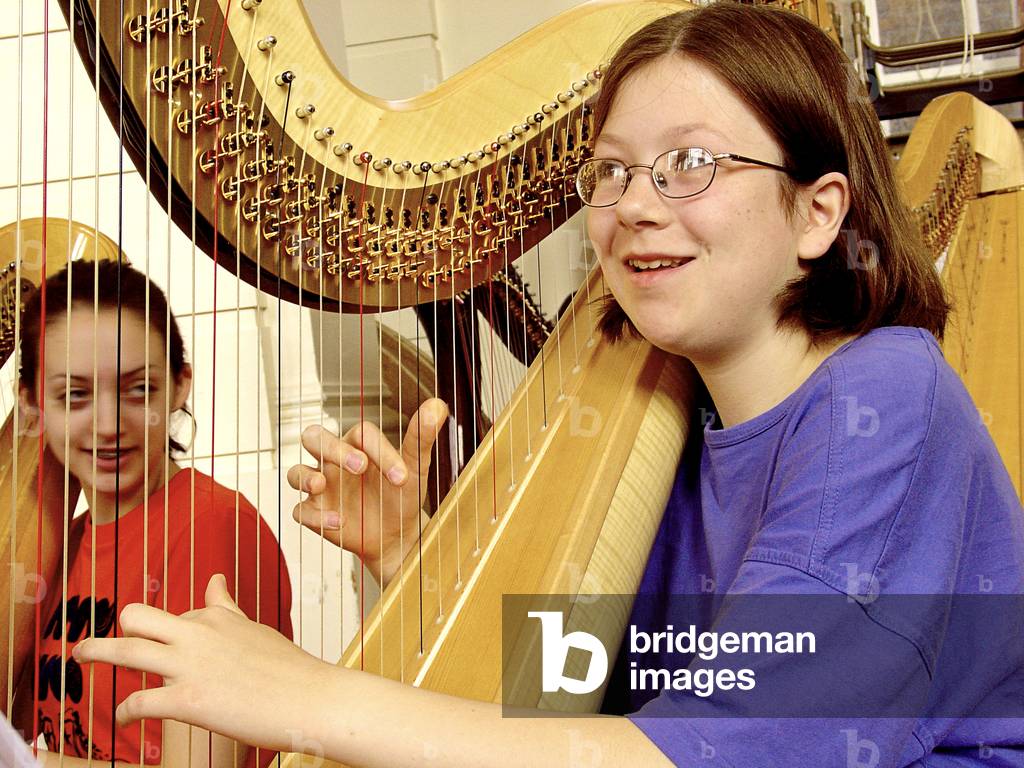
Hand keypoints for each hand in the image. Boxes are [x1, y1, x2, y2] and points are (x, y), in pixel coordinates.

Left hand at [73, 574, 327, 752]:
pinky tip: (124, 720)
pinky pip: (138, 702)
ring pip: (126, 650)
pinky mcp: (186, 701)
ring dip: (95, 652)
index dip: (162, 633)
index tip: (151, 641)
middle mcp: (198, 634)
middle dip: (114, 629)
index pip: (176, 614)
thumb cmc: (290, 669)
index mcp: (217, 617)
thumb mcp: (254, 629)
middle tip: (92, 645)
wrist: (311, 699)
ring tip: (79, 657)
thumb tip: (214, 579)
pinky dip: (125, 712)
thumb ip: (227, 608)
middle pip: (137, 617)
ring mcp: (190, 666)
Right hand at [287, 398, 447, 586]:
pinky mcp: (315, 513)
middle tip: (360, 466)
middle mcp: (334, 460)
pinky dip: (315, 517)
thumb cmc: (401, 495)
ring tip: (321, 485)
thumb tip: (438, 404)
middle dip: (332, 448)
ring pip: (295, 471)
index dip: (380, 451)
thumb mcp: (414, 468)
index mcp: (357, 443)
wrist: (397, 535)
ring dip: (306, 477)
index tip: (401, 476)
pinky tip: (337, 522)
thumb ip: (421, 436)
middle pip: (314, 437)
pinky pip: (301, 510)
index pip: (361, 434)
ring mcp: (322, 487)